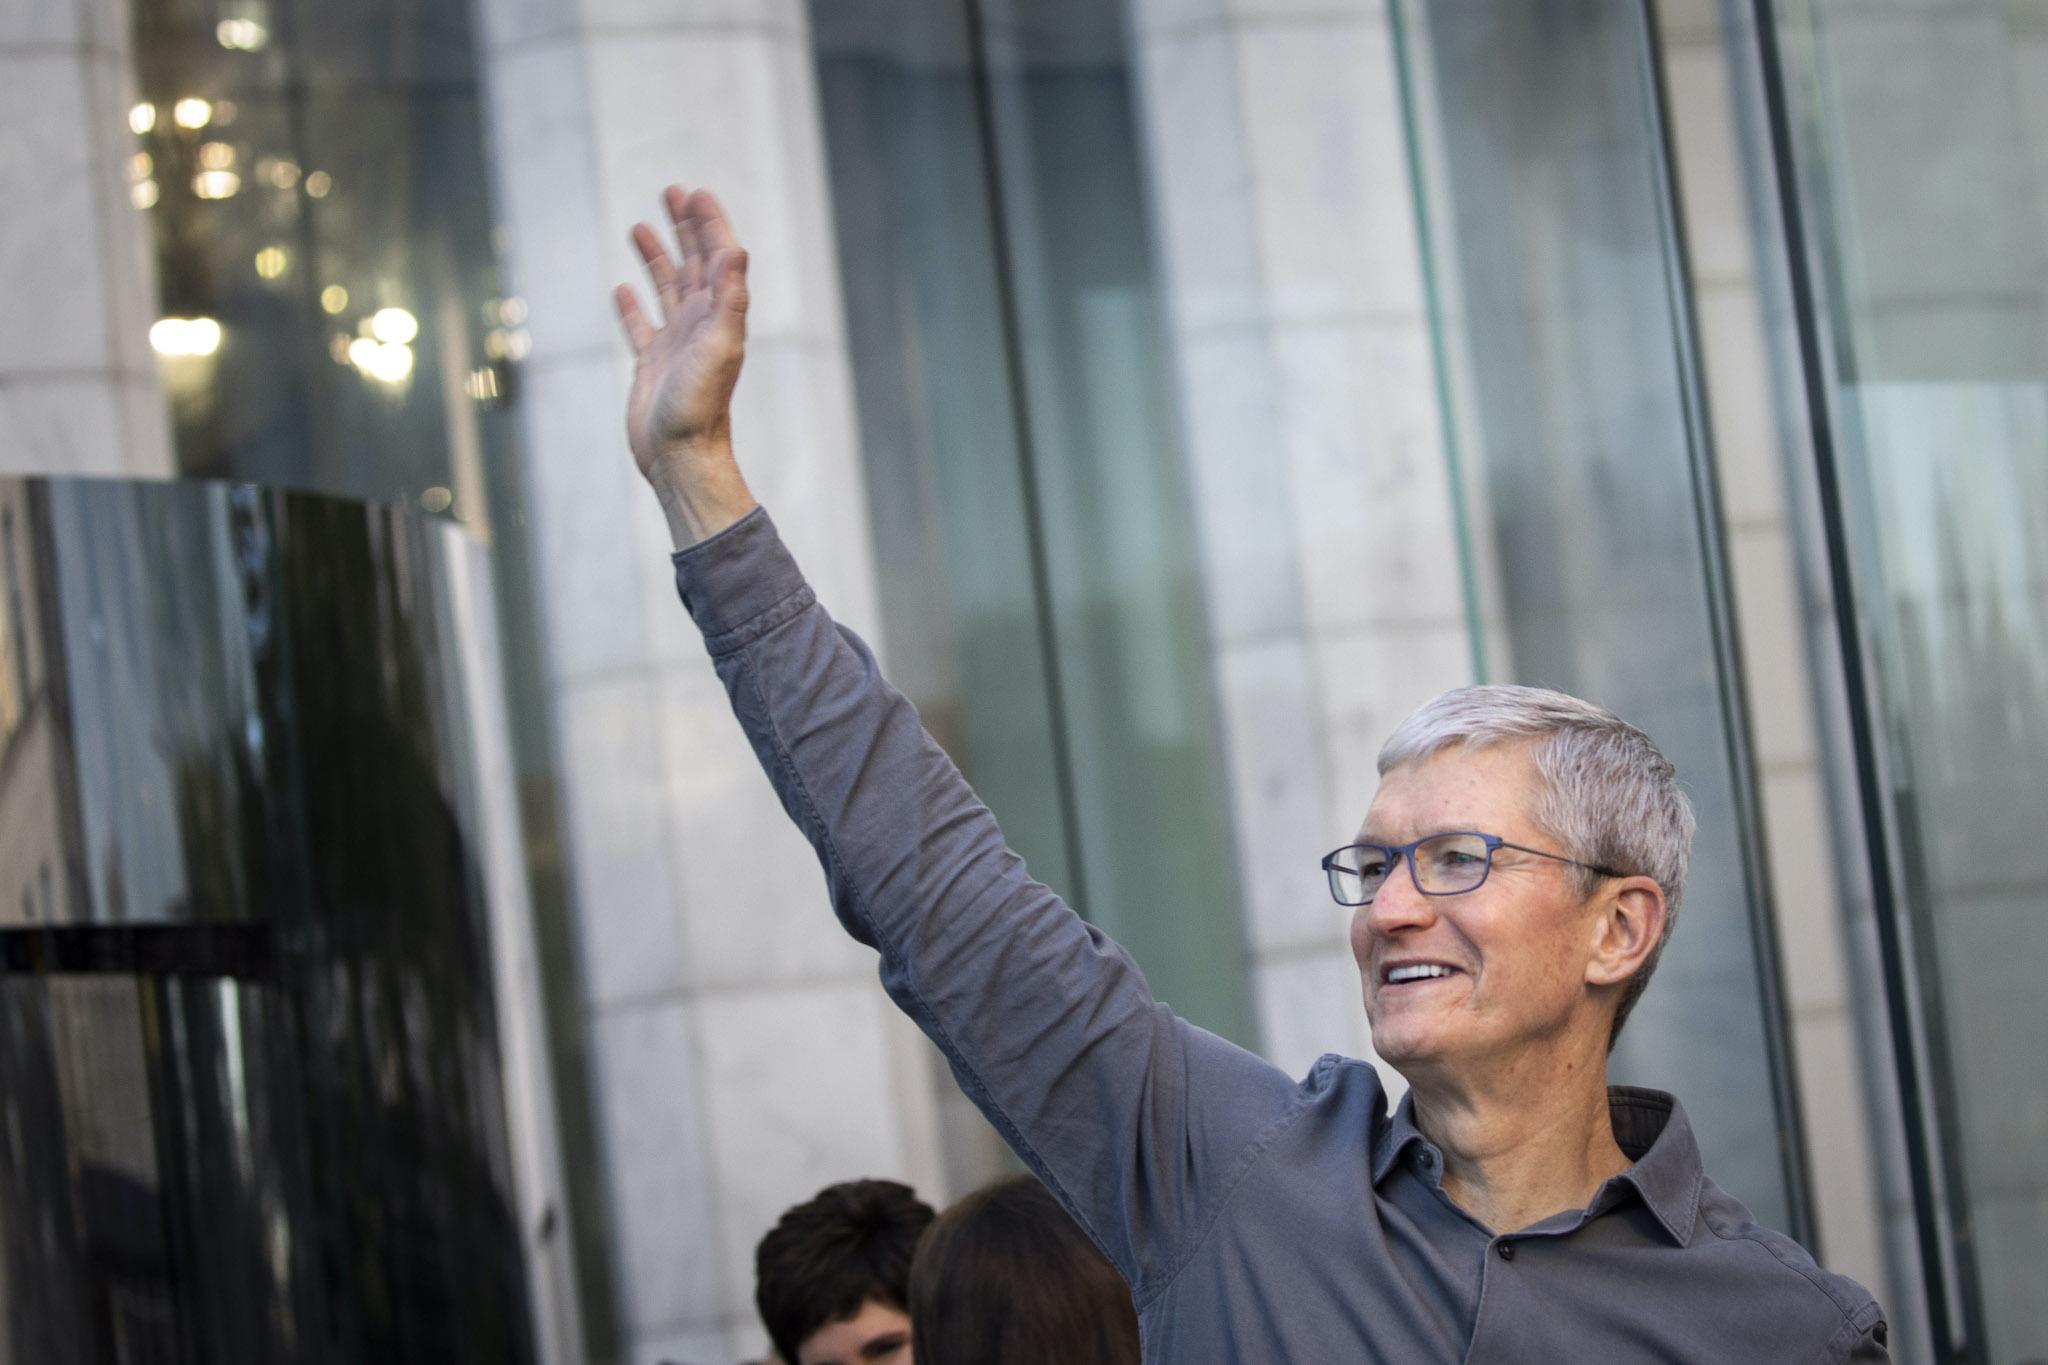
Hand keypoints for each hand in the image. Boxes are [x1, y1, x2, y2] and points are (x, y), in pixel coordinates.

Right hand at [614, 185, 757, 545]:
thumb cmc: (700, 407)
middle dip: (684, 227)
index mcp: (717, 314)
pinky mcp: (651, 364)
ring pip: (665, 288)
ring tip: (639, 227)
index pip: (716, 256)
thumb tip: (736, 248)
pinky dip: (632, 305)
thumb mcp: (719, 346)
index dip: (708, 223)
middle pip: (692, 263)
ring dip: (656, 256)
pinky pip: (639, 326)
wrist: (681, 457)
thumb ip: (729, 297)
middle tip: (671, 192)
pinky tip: (622, 288)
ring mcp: (674, 343)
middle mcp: (699, 324)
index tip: (694, 192)